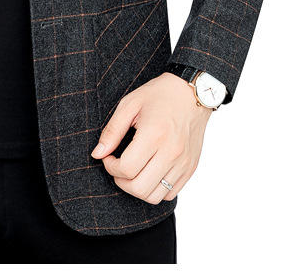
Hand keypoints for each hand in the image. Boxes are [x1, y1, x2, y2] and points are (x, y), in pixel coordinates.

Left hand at [90, 72, 212, 203]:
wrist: (192, 93)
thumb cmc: (159, 95)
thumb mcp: (129, 105)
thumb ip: (112, 131)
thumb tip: (97, 154)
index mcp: (154, 135)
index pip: (127, 169)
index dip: (110, 167)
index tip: (107, 156)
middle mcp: (171, 152)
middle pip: (140, 188)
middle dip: (120, 181)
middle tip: (116, 166)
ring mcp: (184, 163)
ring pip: (155, 196)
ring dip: (137, 189)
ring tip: (131, 171)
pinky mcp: (191, 168)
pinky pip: (170, 194)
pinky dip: (154, 189)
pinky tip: (147, 172)